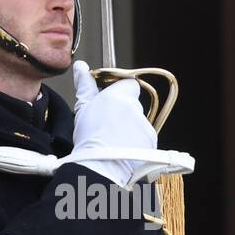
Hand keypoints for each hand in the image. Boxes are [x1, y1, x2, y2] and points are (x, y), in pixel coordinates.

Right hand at [69, 60, 156, 186]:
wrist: (102, 167)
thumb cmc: (90, 138)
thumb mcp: (83, 108)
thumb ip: (85, 85)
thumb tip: (81, 66)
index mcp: (120, 96)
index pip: (130, 83)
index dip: (121, 90)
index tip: (111, 98)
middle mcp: (136, 109)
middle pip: (133, 104)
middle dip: (123, 111)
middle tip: (108, 124)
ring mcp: (146, 126)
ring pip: (139, 122)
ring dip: (130, 128)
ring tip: (114, 140)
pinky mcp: (152, 142)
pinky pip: (145, 137)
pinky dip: (137, 142)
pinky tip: (123, 149)